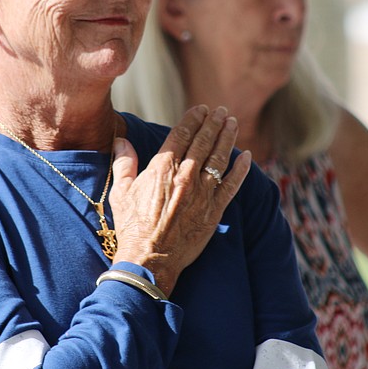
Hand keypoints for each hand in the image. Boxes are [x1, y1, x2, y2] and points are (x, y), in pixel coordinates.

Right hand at [109, 105, 250, 295]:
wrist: (149, 259)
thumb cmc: (132, 227)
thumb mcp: (121, 192)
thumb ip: (124, 163)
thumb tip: (122, 140)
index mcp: (163, 168)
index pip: (182, 134)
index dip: (193, 118)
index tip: (201, 109)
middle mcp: (186, 176)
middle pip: (204, 141)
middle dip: (214, 123)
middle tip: (221, 111)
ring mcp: (203, 193)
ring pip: (220, 158)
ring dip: (228, 138)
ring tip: (232, 123)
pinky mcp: (214, 211)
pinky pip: (232, 185)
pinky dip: (241, 169)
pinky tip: (246, 156)